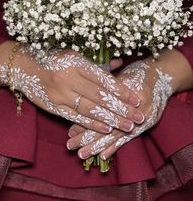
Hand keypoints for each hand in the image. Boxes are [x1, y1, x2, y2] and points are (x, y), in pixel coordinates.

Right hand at [0, 41, 142, 133]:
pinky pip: (76, 117)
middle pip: (100, 97)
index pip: (104, 80)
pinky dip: (92, 124)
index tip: (136, 100)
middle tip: (138, 118)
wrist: (25, 67)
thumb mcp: (76, 55)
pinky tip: (106, 129)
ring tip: (128, 126)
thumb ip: (98, 63)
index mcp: (76, 63)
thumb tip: (120, 64)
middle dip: (121, 109)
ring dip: (111, 119)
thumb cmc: (54, 59)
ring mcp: (60, 94)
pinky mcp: (54, 107)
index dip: (122, 91)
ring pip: (90, 109)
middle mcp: (69, 79)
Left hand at [67, 48, 192, 158]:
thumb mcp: (118, 76)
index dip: (85, 121)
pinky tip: (103, 156)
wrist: (160, 77)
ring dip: (98, 146)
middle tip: (71, 146)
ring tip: (82, 154)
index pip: (102, 110)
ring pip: (116, 135)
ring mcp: (143, 117)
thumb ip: (101, 89)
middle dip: (88, 137)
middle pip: (108, 125)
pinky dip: (115, 147)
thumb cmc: (135, 73)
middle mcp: (136, 107)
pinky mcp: (147, 125)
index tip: (70, 131)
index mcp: (126, 91)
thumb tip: (78, 106)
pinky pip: (128, 138)